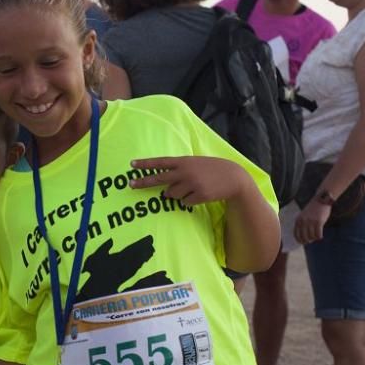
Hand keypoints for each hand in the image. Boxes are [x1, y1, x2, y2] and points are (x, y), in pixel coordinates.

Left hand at [128, 156, 248, 204]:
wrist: (234, 177)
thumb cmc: (212, 169)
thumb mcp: (195, 164)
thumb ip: (179, 172)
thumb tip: (165, 191)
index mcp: (184, 161)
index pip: (161, 162)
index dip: (146, 164)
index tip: (132, 165)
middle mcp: (186, 172)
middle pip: (159, 178)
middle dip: (143, 182)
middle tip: (130, 185)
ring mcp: (192, 184)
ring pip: (172, 195)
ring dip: (177, 194)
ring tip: (192, 188)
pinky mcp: (199, 195)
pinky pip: (185, 203)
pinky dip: (189, 200)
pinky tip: (200, 193)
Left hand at [294, 199, 331, 244]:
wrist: (321, 200)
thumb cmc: (313, 209)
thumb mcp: (303, 215)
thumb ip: (301, 224)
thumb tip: (302, 237)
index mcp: (298, 220)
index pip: (296, 234)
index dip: (299, 240)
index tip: (303, 242)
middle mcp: (303, 221)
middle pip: (304, 237)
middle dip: (307, 241)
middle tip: (311, 240)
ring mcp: (311, 222)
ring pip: (311, 237)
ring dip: (314, 238)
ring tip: (316, 236)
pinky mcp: (318, 222)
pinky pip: (318, 234)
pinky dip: (319, 237)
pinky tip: (320, 236)